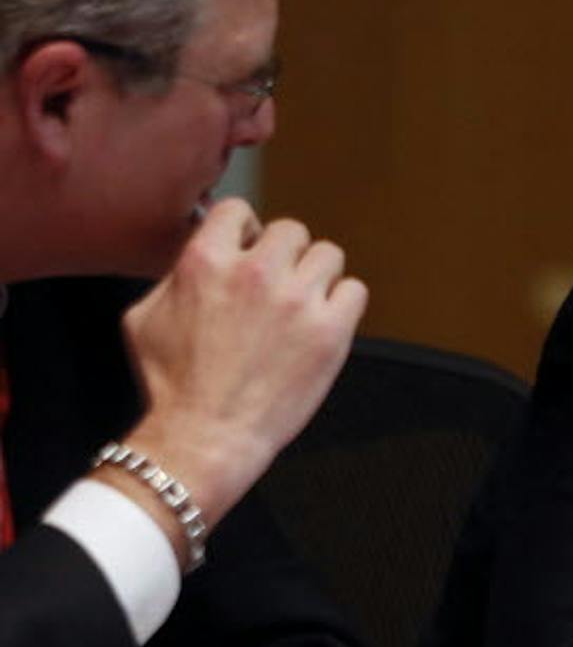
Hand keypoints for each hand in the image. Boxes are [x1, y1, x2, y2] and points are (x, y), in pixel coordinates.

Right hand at [119, 199, 365, 558]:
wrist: (205, 436)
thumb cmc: (171, 386)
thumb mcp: (144, 318)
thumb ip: (175, 276)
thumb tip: (198, 254)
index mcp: (206, 262)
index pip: (238, 210)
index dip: (245, 231)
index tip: (248, 251)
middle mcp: (255, 273)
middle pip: (291, 230)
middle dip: (284, 255)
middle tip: (277, 286)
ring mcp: (297, 300)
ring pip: (329, 255)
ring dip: (317, 277)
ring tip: (302, 306)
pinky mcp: (331, 330)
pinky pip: (355, 290)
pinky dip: (343, 305)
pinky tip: (322, 324)